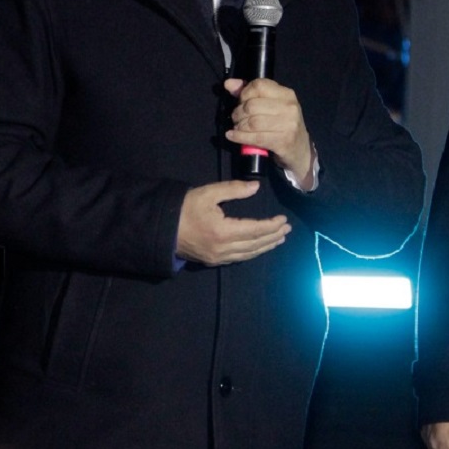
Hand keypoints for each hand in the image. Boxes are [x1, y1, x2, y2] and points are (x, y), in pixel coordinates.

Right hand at [175, 179, 289, 265]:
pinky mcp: (213, 261)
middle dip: (273, 237)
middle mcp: (224, 248)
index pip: (256, 230)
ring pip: (249, 254)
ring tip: (278, 239)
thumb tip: (256, 187)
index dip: (272, 226)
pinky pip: (238, 258)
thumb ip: (234, 189)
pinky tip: (258, 248)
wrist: (162, 228)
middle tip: (287, 230)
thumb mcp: (209, 193)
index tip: (283, 220)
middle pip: (255, 244)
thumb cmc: (184, 208)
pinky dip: (252, 252)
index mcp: (224, 231)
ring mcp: (218, 257)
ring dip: (265, 246)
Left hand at [224, 78, 313, 182]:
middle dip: (238, 112)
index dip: (244, 93)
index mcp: (286, 94)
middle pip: (252, 105)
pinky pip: (255, 138)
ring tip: (237, 127)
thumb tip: (228, 84)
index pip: (259, 85)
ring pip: (252, 122)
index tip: (240, 102)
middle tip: (236, 118)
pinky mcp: (283, 141)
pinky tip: (232, 136)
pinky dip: (240, 137)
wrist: (300, 149)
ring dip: (239, 125)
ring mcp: (288, 125)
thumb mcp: (271, 106)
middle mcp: (289, 107)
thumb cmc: (283, 125)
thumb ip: (249, 93)